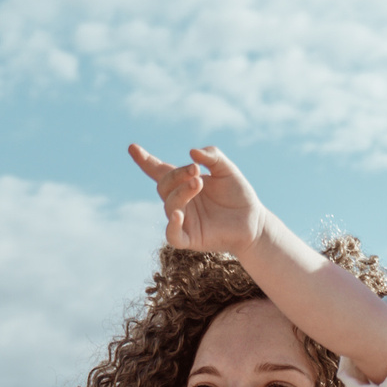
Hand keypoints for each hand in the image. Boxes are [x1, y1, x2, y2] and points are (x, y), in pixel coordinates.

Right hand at [127, 144, 267, 255]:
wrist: (254, 221)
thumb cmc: (238, 194)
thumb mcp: (227, 169)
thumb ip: (212, 156)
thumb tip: (192, 153)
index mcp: (184, 183)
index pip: (159, 171)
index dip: (145, 160)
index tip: (132, 147)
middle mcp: (180, 201)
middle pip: (164, 186)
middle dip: (177, 176)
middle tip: (196, 171)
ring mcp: (183, 220)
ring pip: (170, 205)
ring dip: (181, 192)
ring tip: (199, 182)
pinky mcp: (189, 239)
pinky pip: (172, 235)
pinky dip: (172, 225)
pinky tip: (179, 214)